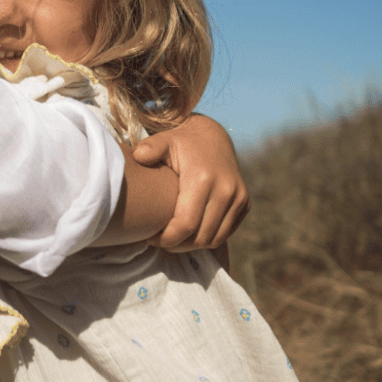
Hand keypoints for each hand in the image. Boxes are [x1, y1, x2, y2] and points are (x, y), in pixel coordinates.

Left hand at [133, 114, 248, 248]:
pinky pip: (225, 233)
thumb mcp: (163, 141)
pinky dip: (207, 238)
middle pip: (200, 236)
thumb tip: (138, 156)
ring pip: (214, 239)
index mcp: (203, 178)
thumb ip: (149, 148)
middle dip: (177, 245)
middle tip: (158, 241)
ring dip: (192, 245)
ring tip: (172, 238)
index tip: (150, 238)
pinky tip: (189, 233)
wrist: (212, 136)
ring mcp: (238, 197)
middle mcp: (225, 189)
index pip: (185, 225)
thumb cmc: (180, 143)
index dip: (167, 238)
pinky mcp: (244, 203)